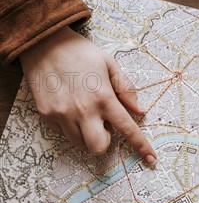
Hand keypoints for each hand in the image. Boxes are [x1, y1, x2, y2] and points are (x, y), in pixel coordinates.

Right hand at [19, 27, 156, 164]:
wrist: (43, 43)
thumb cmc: (81, 52)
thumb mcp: (110, 64)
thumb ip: (126, 89)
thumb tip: (140, 111)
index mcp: (103, 97)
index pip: (127, 128)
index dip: (141, 146)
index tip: (151, 159)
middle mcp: (83, 110)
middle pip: (98, 147)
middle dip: (104, 142)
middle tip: (103, 124)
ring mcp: (62, 114)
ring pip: (80, 143)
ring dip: (88, 134)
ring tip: (86, 112)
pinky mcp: (46, 114)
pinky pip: (63, 133)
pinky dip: (71, 127)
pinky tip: (70, 107)